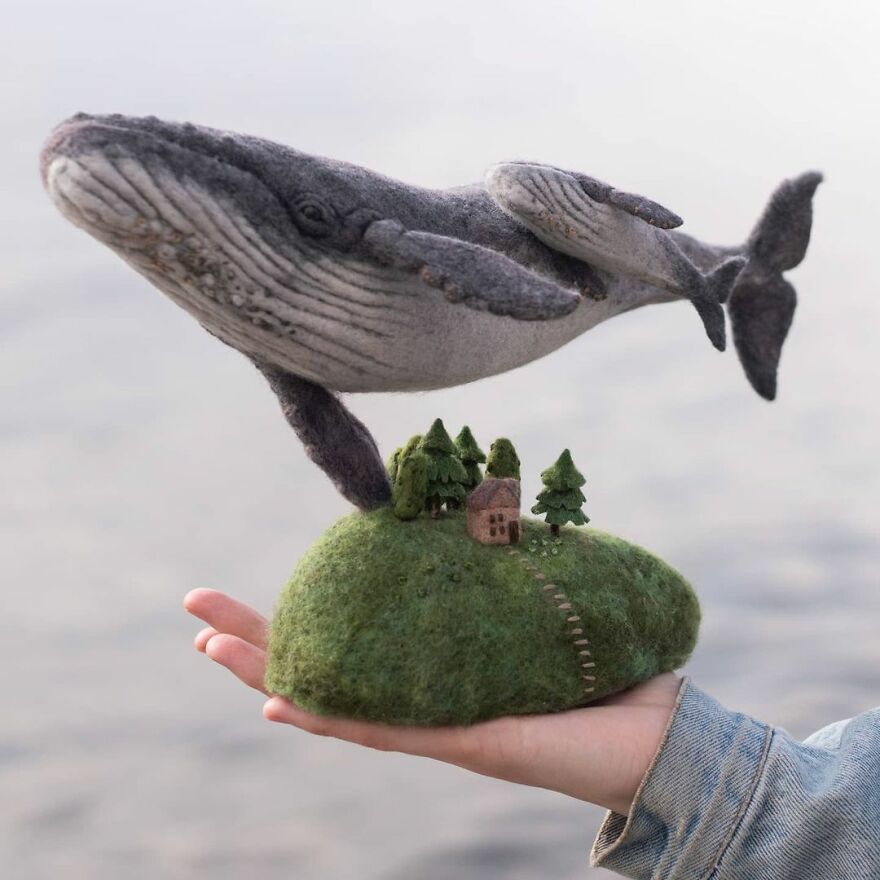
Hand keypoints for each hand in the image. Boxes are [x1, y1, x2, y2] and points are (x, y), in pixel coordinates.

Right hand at [184, 589, 680, 815]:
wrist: (654, 730)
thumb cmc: (599, 665)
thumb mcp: (538, 598)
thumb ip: (505, 559)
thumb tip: (485, 495)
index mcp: (430, 665)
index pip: (348, 638)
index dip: (293, 617)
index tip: (247, 592)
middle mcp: (418, 697)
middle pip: (319, 666)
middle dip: (252, 639)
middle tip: (194, 613)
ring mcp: (432, 723)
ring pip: (331, 700)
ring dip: (266, 674)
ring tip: (207, 649)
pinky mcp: (461, 740)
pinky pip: (382, 728)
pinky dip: (329, 714)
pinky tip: (281, 699)